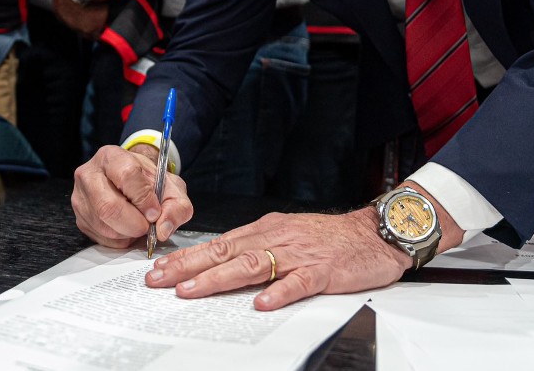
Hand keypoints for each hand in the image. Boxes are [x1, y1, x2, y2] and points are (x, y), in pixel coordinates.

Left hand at [52, 0, 108, 37]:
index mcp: (57, 5)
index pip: (65, 8)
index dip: (75, 4)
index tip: (84, 1)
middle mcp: (64, 18)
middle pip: (76, 19)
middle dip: (84, 16)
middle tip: (94, 9)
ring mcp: (77, 26)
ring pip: (86, 27)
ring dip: (93, 23)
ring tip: (102, 17)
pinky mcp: (90, 30)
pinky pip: (96, 34)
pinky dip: (101, 31)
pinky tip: (106, 26)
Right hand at [71, 144, 193, 248]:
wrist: (131, 183)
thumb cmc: (148, 182)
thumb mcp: (171, 186)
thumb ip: (177, 205)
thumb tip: (163, 229)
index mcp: (112, 157)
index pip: (127, 176)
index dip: (144, 198)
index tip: (155, 211)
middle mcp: (89, 175)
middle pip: (108, 206)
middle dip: (135, 223)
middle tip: (148, 225)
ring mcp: (80, 198)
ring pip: (104, 226)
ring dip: (129, 232)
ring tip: (140, 224)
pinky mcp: (80, 219)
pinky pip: (101, 238)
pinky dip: (121, 239)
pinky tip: (128, 228)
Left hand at [145, 208, 411, 310]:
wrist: (375, 233)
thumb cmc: (331, 238)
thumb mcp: (287, 235)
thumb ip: (257, 248)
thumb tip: (219, 265)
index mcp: (266, 230)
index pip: (218, 244)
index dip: (187, 257)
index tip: (158, 269)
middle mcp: (277, 238)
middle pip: (226, 252)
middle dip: (189, 267)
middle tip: (160, 281)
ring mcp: (299, 254)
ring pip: (253, 264)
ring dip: (220, 278)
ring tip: (194, 290)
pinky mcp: (324, 270)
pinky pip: (299, 282)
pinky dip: (279, 291)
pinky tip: (262, 303)